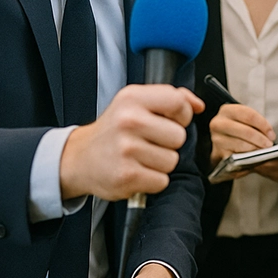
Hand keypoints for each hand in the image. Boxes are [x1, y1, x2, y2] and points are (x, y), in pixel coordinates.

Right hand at [60, 85, 203, 201]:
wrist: (79, 158)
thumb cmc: (114, 129)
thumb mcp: (136, 102)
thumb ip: (171, 97)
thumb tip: (198, 105)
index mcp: (133, 98)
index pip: (178, 102)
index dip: (182, 115)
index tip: (171, 120)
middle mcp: (128, 121)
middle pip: (179, 136)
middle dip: (170, 142)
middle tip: (149, 142)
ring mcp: (126, 149)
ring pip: (173, 160)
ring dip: (161, 163)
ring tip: (141, 157)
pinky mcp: (126, 176)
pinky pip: (162, 180)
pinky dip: (153, 180)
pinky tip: (137, 170)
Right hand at [208, 103, 275, 173]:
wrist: (222, 141)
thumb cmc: (238, 128)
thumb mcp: (244, 120)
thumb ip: (255, 123)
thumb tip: (270, 136)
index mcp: (227, 111)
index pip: (249, 115)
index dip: (263, 125)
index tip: (272, 134)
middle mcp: (218, 124)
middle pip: (246, 131)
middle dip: (261, 139)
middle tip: (270, 144)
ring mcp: (217, 140)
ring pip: (242, 145)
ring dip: (256, 149)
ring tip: (263, 151)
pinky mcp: (218, 154)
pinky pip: (237, 157)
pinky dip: (248, 158)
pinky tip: (253, 158)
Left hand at [254, 123, 277, 188]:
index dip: (266, 157)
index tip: (254, 154)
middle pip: (276, 169)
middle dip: (260, 164)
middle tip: (245, 159)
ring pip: (275, 175)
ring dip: (261, 169)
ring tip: (248, 161)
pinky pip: (277, 178)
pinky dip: (266, 172)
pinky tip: (258, 165)